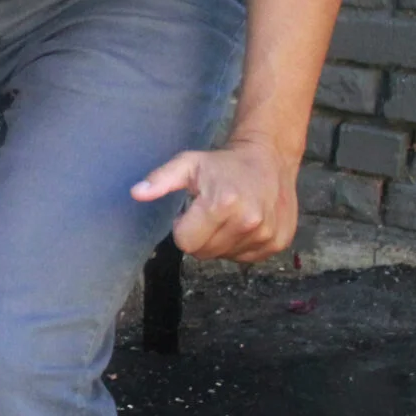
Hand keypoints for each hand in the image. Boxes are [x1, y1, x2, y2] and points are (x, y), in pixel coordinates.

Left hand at [130, 137, 299, 261]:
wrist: (270, 158)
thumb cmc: (223, 163)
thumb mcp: (189, 164)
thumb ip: (161, 180)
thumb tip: (137, 193)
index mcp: (222, 204)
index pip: (186, 242)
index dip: (183, 227)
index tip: (193, 210)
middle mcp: (247, 223)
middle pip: (204, 253)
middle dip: (201, 235)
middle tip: (210, 212)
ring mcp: (265, 235)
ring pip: (224, 256)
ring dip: (221, 240)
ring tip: (229, 215)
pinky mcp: (278, 243)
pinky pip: (246, 257)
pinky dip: (241, 244)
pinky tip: (244, 222)